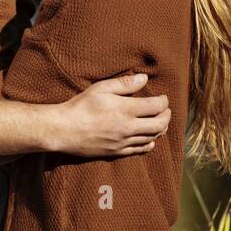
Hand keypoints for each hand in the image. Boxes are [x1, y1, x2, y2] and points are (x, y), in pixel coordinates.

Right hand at [49, 73, 170, 157]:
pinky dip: (149, 143)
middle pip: (160, 124)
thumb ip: (125, 84)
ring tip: (160, 121)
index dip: (164, 101)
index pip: (156, 106)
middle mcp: (128, 128)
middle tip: (165, 110)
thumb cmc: (81, 106)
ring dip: (160, 129)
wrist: (64, 130)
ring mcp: (124, 142)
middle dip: (167, 116)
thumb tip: (144, 78)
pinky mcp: (117, 152)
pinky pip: (140, 150)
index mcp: (126, 110)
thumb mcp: (101, 88)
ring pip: (152, 138)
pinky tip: (150, 139)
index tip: (162, 98)